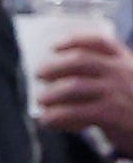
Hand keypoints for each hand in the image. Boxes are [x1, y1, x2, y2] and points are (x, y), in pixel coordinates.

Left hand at [31, 26, 132, 140]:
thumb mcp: (130, 86)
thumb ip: (107, 80)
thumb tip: (60, 83)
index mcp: (127, 62)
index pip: (100, 42)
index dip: (73, 41)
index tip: (53, 47)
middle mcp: (122, 72)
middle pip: (80, 60)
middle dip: (54, 66)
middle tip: (38, 74)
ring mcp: (117, 92)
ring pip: (73, 86)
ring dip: (50, 93)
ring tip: (41, 101)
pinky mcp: (111, 114)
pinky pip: (74, 112)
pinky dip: (54, 116)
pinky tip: (47, 121)